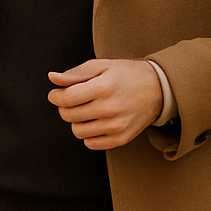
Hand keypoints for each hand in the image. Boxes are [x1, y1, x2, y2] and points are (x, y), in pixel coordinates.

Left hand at [48, 59, 162, 149]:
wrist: (158, 89)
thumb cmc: (127, 75)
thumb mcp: (102, 66)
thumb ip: (75, 73)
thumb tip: (52, 78)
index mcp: (104, 87)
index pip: (66, 99)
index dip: (56, 96)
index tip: (57, 94)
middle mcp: (110, 109)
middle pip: (69, 116)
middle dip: (65, 107)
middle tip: (73, 100)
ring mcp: (116, 126)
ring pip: (77, 131)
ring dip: (76, 121)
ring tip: (87, 110)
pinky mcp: (121, 139)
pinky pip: (90, 143)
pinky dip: (88, 133)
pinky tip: (96, 121)